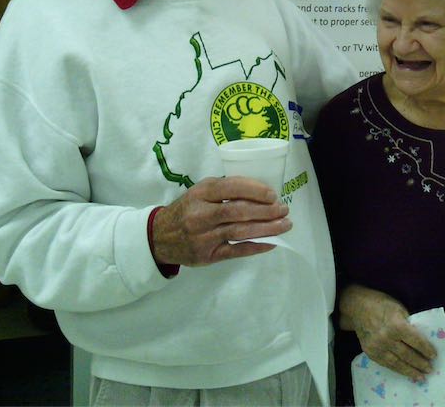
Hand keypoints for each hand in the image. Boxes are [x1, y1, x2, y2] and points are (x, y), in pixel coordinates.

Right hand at [151, 177, 290, 265]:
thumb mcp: (199, 192)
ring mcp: (204, 237)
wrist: (160, 237)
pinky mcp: (207, 255)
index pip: (232, 188)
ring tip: (284, 225)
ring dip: (267, 228)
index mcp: (200, 193)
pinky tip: (272, 242)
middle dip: (266, 211)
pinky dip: (256, 246)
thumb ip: (224, 190)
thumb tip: (261, 192)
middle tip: (284, 209)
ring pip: (240, 231)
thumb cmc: (187, 209)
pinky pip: (236, 251)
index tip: (273, 194)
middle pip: (239, 211)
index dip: (255, 190)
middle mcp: (201, 214)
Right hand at [338, 284, 435, 381]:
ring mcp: (377, 347)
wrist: (357, 307)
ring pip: (397, 363)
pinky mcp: (370, 353)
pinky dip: (398, 369)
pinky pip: (386, 364)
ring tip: (421, 377)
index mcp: (396, 325)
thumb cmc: (382, 304)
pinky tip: (406, 373)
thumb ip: (409, 324)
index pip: (415, 341)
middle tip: (430, 369)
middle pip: (407, 354)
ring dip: (410, 371)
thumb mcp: (399, 309)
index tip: (434, 356)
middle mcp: (386, 338)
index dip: (426, 349)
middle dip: (420, 363)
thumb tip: (421, 339)